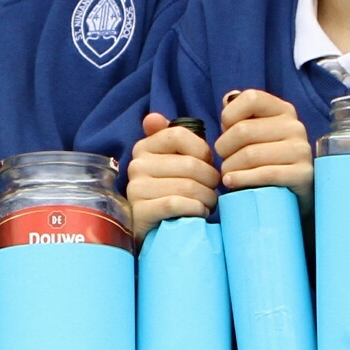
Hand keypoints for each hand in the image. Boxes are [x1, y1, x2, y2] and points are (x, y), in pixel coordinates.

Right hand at [126, 111, 219, 236]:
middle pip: (191, 165)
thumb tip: (153, 118)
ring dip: (208, 198)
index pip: (179, 135)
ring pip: (189, 187)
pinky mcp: (142, 213)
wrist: (152, 231)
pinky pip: (178, 204)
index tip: (208, 164)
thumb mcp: (169, 162)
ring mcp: (136, 189)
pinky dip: (196, 209)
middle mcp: (136, 166)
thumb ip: (170, 139)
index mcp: (144, 148)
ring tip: (208, 203)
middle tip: (213, 191)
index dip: (203, 150)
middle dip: (211, 181)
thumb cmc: (168, 192)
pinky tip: (199, 213)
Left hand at [217, 89, 311, 196]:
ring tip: (228, 174)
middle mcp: (294, 126)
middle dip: (224, 148)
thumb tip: (228, 99)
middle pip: (243, 130)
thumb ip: (240, 114)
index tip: (225, 131)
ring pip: (250, 155)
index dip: (229, 115)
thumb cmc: (267, 158)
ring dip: (230, 167)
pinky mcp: (303, 174)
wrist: (294, 191)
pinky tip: (232, 182)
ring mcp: (301, 150)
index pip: (251, 98)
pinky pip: (265, 174)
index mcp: (283, 110)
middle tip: (224, 160)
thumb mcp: (255, 132)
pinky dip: (242, 179)